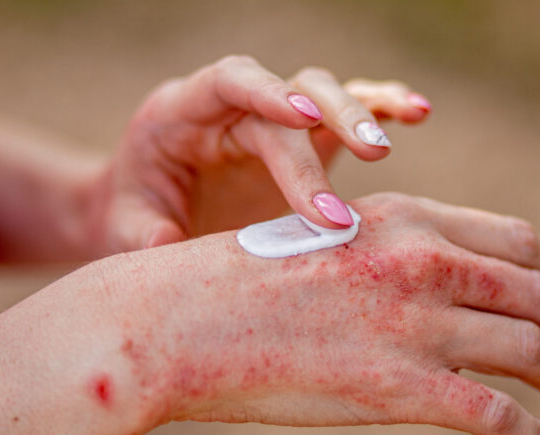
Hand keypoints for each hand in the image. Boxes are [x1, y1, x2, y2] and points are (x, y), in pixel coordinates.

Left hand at [83, 56, 431, 252]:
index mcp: (183, 111)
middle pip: (290, 92)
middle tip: (373, 157)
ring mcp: (273, 119)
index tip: (301, 120)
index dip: (265, 91)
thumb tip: (170, 247)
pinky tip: (414, 113)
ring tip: (405, 123)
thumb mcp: (124, 228)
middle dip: (331, 121)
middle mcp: (233, 106)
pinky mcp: (303, 139)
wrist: (147, 213)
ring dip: (364, 108)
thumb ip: (142, 236)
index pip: (229, 82)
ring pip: (325, 94)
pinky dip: (379, 108)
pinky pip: (344, 112)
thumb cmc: (135, 215)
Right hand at [102, 193, 539, 434]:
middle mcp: (424, 262)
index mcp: (406, 219)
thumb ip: (387, 253)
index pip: (517, 242)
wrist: (179, 320)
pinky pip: (498, 417)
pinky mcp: (400, 389)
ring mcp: (415, 324)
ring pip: (534, 351)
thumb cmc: (238, 283)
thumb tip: (434, 287)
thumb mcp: (327, 243)